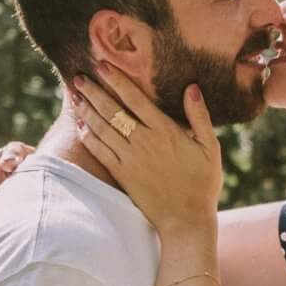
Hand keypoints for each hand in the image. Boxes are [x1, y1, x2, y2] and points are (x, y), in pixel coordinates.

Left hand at [69, 70, 221, 237]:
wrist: (186, 219)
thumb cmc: (202, 183)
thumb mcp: (210, 147)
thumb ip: (199, 116)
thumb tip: (191, 87)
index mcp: (165, 130)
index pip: (135, 98)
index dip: (117, 80)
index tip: (102, 66)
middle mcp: (144, 141)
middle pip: (112, 110)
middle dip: (93, 92)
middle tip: (78, 77)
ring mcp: (130, 159)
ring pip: (102, 129)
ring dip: (86, 110)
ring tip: (75, 97)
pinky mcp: (122, 175)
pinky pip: (99, 151)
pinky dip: (88, 136)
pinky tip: (80, 126)